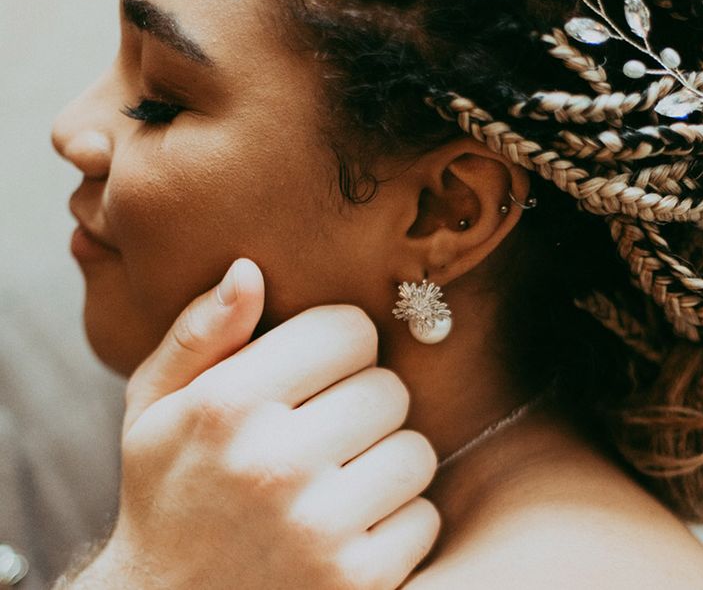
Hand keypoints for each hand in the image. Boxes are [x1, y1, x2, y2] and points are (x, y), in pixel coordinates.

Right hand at [66, 259, 439, 588]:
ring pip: (416, 450)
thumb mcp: (153, 407)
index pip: (348, 329)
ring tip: (337, 479)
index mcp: (226, 405)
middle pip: (389, 387)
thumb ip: (199, 333)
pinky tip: (348, 527)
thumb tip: (248, 270)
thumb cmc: (167, 493)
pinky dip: (397, 519)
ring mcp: (320, 529)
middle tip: (327, 429)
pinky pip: (424, 516)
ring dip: (385, 460)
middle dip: (364, 402)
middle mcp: (274, 463)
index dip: (341, 343)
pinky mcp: (358, 582)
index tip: (322, 368)